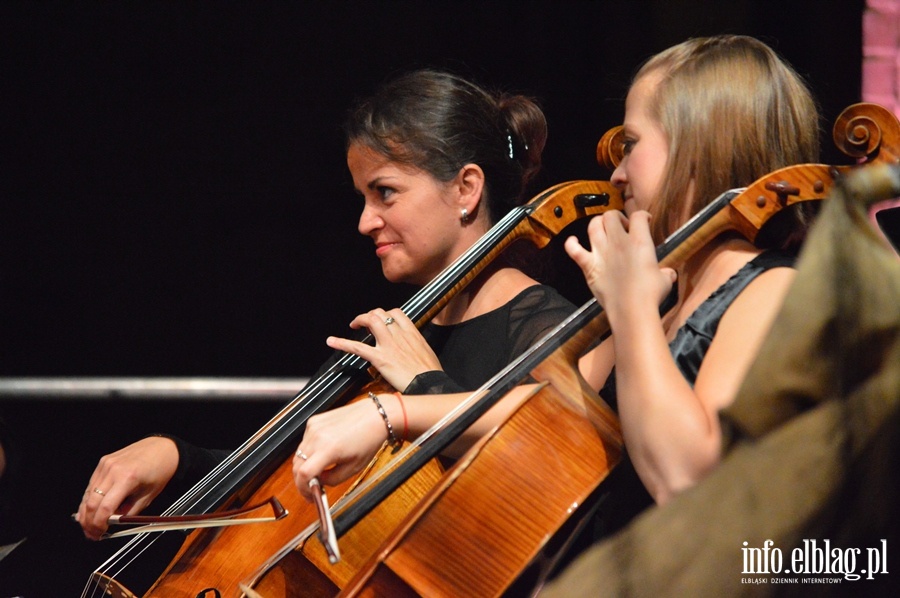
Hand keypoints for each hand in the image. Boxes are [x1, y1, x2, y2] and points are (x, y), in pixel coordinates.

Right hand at [75, 436, 178, 539]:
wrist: (162, 448)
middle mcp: (112, 470)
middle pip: (91, 503)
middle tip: (92, 534)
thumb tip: (112, 524)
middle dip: (89, 522)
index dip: (99, 525)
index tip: (100, 535)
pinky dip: (89, 500)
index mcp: (127, 478)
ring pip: (88, 495)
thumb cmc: (160, 471)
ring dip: (86, 513)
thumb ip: (129, 512)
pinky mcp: (103, 462)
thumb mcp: (149, 496)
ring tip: (90, 526)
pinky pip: (91, 485)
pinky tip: (91, 511)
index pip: (105, 507)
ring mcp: (105, 465)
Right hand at [292, 395, 392, 501]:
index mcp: (329, 449)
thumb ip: (332, 479)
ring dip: (305, 465)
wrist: (374, 416)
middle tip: (312, 486)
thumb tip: (318, 482)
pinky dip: (309, 451)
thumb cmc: (368, 439)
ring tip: (320, 469)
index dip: (303, 488)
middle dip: (302, 479)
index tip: (308, 494)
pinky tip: (323, 451)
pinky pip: (304, 442)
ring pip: (298, 454)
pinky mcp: (313, 421)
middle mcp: (317, 436)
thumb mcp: (354, 468)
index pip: (303, 473)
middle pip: (297, 465)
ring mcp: (314, 427)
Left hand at [326, 308, 441, 390]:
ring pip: (371, 320)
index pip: (396, 313)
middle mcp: (400, 335)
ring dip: (360, 320)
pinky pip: (357, 347)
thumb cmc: (431, 374)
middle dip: (370, 315)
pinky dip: (342, 342)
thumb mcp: (427, 353)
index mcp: (412, 333)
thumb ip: (417, 346)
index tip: (381, 319)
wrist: (430, 384)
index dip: (385, 314)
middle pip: (381, 313)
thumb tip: (413, 349)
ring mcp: (389, 345)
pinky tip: (332, 341)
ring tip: (353, 325)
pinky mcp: (380, 358)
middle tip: (365, 323)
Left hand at [564, 210, 675, 318]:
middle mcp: (618, 242)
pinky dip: (571, 244)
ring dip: (597, 224)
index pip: (639, 216)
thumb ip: (666, 273)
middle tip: (622, 228)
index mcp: (639, 242)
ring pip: (593, 225)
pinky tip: (573, 242)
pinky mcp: (589, 266)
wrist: (631, 309)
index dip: (642, 216)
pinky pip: (574, 250)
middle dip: (616, 218)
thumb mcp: (665, 280)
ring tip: (602, 230)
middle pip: (611, 216)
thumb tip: (669, 273)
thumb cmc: (650, 294)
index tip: (644, 221)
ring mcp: (601, 253)